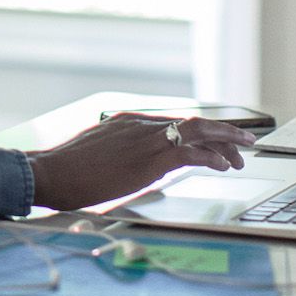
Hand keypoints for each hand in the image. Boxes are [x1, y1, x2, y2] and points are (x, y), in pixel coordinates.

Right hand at [27, 115, 255, 211]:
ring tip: (243, 152)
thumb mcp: (97, 154)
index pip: (174, 122)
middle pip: (192, 123)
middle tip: (243, 144)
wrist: (51, 173)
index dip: (201, 132)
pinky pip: (189, 153)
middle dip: (222, 133)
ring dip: (224, 141)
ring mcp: (145, 138)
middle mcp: (140, 124)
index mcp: (128, 121)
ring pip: (198, 131)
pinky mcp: (149, 158)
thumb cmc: (67, 170)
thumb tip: (131, 165)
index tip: (216, 141)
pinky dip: (210, 156)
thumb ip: (118, 152)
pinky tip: (222, 165)